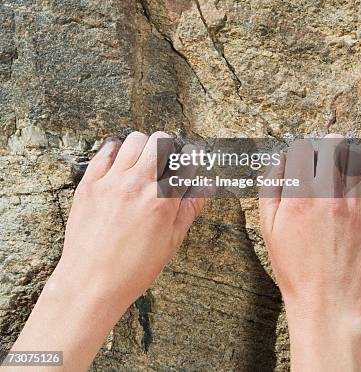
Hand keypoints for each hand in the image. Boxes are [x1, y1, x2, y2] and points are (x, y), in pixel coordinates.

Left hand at [8, 131, 203, 371]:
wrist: (90, 285)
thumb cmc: (133, 270)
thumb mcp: (171, 242)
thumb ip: (189, 210)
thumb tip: (205, 187)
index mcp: (162, 201)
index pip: (185, 162)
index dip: (191, 159)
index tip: (188, 161)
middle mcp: (138, 185)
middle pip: (160, 141)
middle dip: (168, 146)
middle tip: (165, 160)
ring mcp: (112, 182)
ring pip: (134, 140)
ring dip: (144, 146)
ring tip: (142, 162)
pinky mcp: (90, 184)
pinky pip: (105, 151)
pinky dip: (116, 151)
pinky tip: (119, 163)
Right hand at [259, 134, 360, 371]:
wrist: (328, 302)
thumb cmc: (294, 267)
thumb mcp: (268, 228)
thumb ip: (270, 187)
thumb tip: (279, 159)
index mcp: (300, 197)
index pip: (303, 149)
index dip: (299, 150)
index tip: (300, 158)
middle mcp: (329, 196)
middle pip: (334, 146)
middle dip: (326, 145)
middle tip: (323, 153)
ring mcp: (355, 206)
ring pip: (358, 158)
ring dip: (347, 156)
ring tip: (341, 164)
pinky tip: (353, 182)